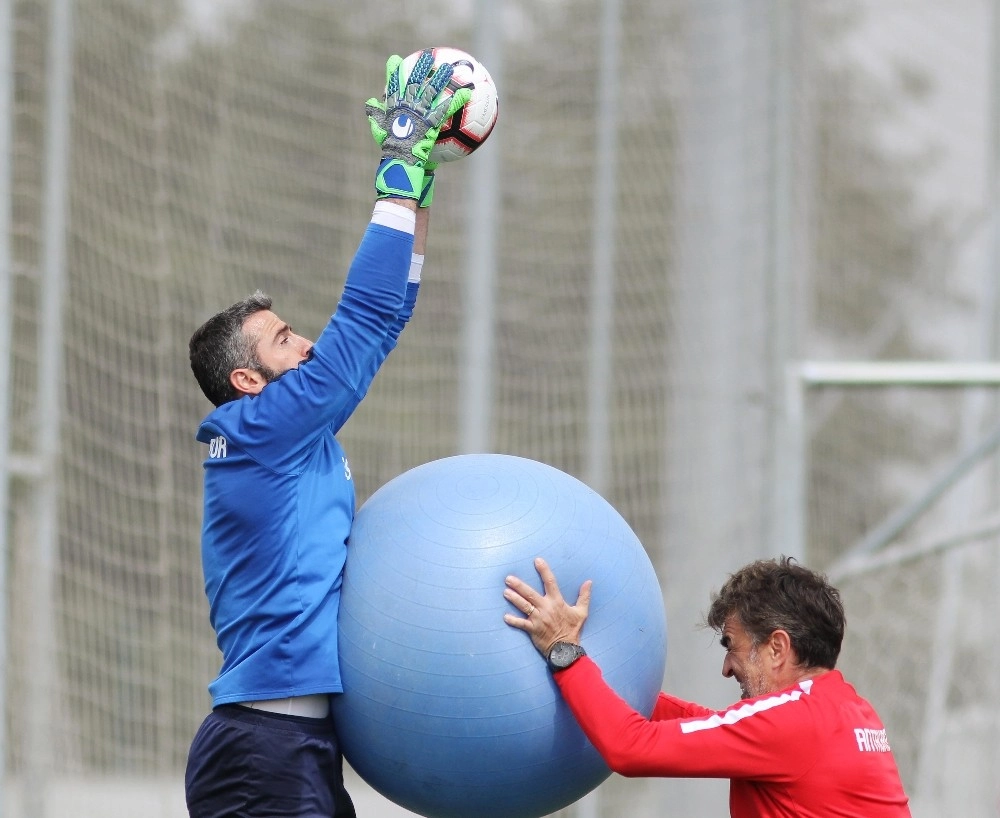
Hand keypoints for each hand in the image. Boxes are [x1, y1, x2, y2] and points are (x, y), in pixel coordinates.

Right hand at [367, 51, 470, 199]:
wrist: (400, 158)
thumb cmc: (390, 149)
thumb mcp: (379, 131)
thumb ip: (375, 116)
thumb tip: (369, 102)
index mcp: (394, 106)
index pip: (393, 84)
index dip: (394, 71)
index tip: (395, 59)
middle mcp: (408, 105)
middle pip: (415, 81)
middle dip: (421, 67)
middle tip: (428, 56)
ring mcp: (421, 112)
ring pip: (432, 90)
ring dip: (442, 78)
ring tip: (450, 68)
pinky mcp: (433, 121)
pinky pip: (447, 108)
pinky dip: (458, 100)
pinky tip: (468, 93)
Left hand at [503, 557, 591, 657]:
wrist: (566, 649)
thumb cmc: (573, 630)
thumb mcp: (581, 612)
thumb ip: (584, 596)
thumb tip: (589, 582)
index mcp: (557, 602)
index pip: (550, 582)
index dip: (544, 571)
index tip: (537, 560)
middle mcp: (546, 608)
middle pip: (530, 594)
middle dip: (519, 586)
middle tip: (508, 579)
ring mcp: (538, 619)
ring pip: (524, 606)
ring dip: (514, 599)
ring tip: (505, 592)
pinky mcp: (533, 629)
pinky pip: (521, 624)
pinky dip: (513, 620)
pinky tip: (505, 616)